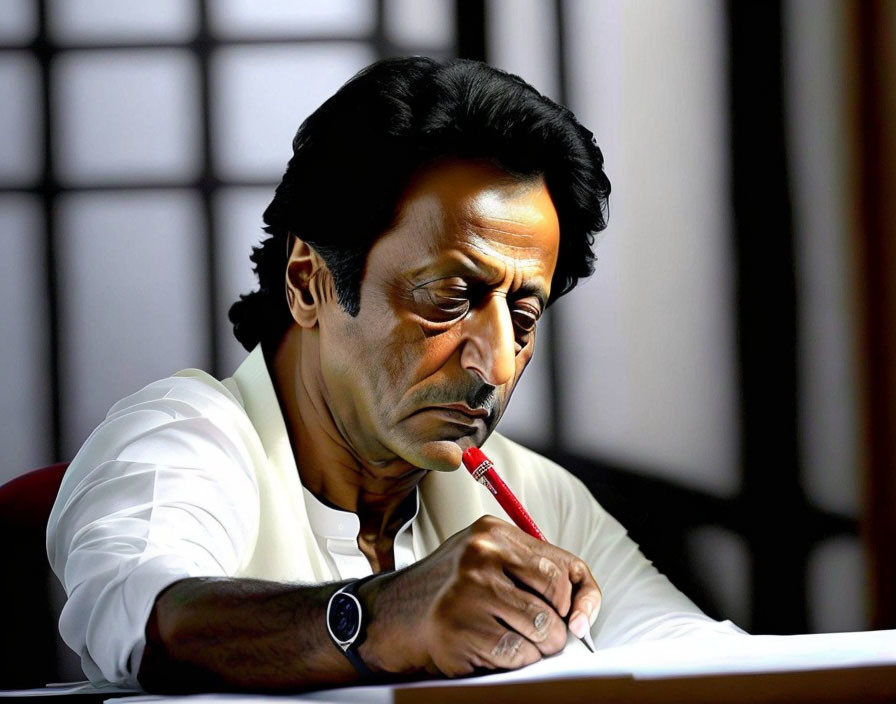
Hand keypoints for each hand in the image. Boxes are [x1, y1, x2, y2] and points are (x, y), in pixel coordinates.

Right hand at [360, 515, 600, 676]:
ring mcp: (470, 591)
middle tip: (545, 635)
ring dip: (538, 648)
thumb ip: (532, 572)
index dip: (582, 598)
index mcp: (494, 533)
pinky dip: (516, 661)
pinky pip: (518, 654)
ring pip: (542, 629)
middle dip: (559, 625)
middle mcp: (482, 555)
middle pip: (556, 596)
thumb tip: (581, 612)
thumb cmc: (450, 590)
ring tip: (515, 641)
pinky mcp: (462, 628)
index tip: (577, 619)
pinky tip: (494, 649)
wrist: (394, 614)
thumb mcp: (489, 562)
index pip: (565, 566)